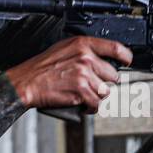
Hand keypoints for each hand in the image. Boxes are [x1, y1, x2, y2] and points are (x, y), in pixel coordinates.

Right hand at [5, 36, 133, 112]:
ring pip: (105, 92)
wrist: (26, 82)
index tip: (127, 62)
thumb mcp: (63, 49)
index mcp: (83, 44)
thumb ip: (84, 51)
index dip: (125, 57)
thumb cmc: (41, 68)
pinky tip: (81, 104)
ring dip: (96, 97)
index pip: (116, 48)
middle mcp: (86, 58)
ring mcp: (84, 75)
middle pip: (113, 75)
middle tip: (92, 85)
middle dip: (104, 83)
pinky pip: (96, 104)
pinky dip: (90, 108)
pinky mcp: (81, 91)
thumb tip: (101, 59)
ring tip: (84, 95)